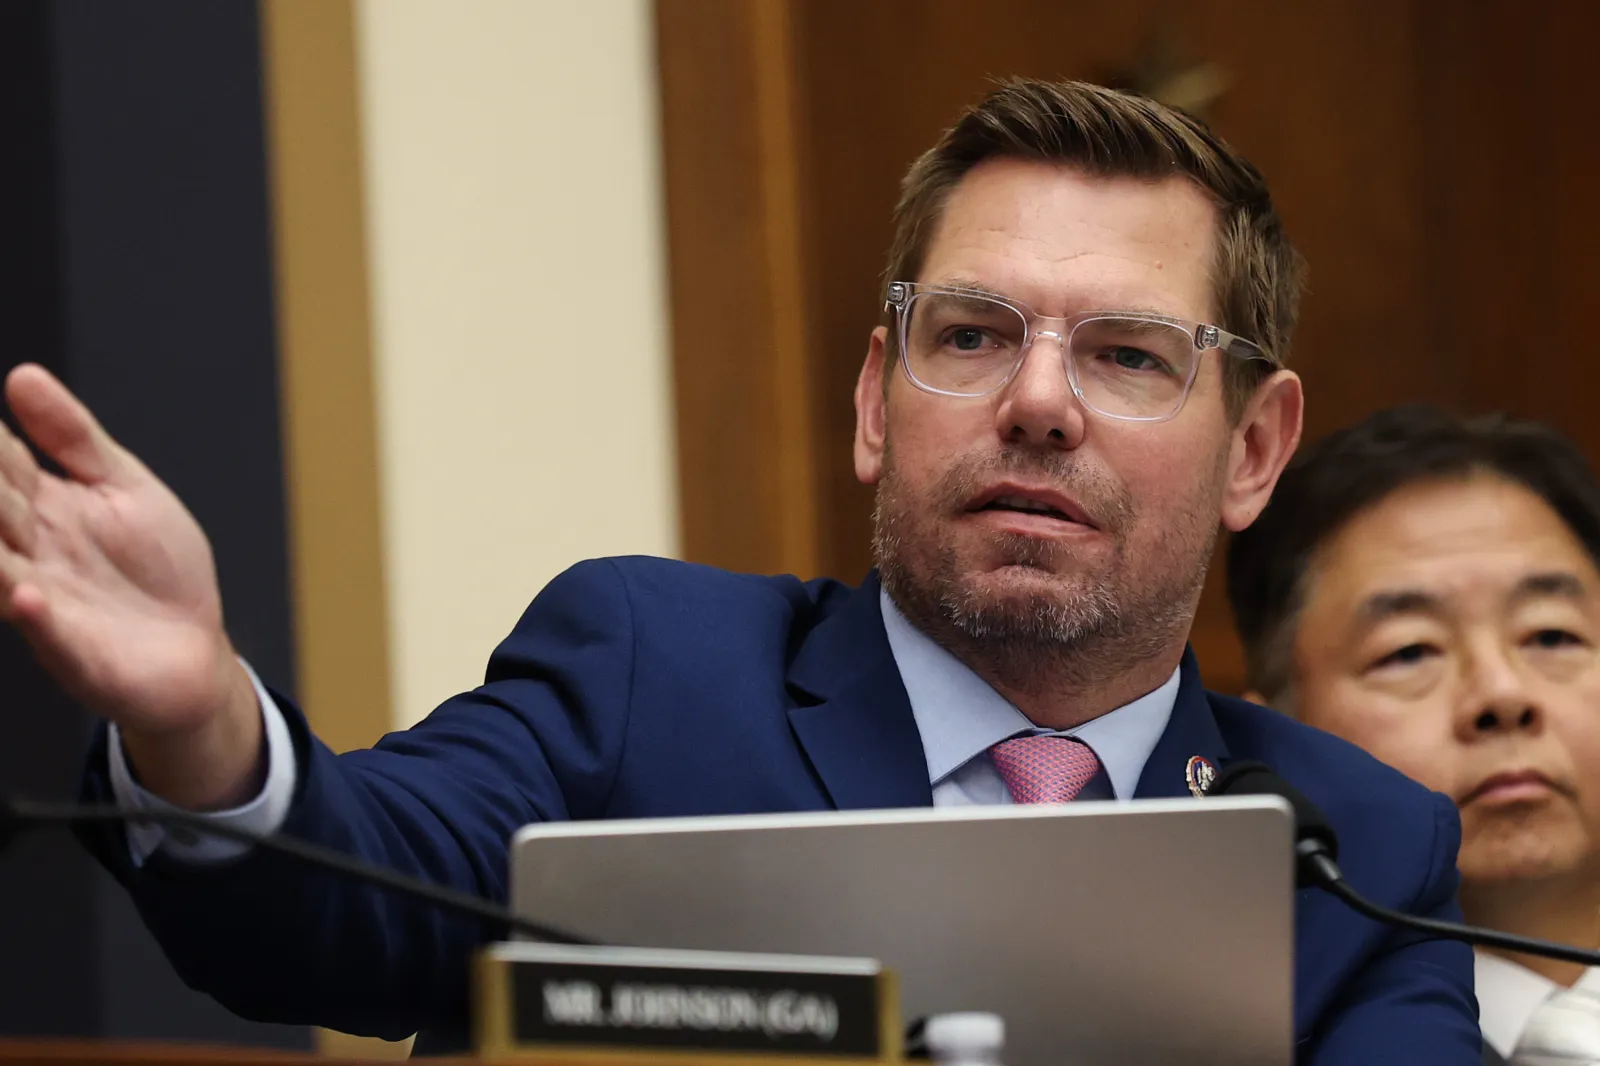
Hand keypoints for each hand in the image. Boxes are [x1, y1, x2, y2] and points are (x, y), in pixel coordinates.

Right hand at [0, 364, 261, 807]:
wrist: (194, 652)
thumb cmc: (158, 569)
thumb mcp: (124, 487)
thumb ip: (74, 437)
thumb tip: (22, 375)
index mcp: (41, 506)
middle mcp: (30, 551)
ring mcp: (45, 601)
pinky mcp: (73, 650)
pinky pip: (48, 633)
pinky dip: (36, 615)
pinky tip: (28, 595)